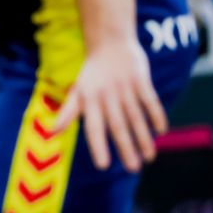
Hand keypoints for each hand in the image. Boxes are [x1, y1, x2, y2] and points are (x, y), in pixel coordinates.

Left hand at [51, 38, 167, 171]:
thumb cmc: (92, 74)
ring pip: (136, 117)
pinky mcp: (140, 80)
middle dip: (126, 148)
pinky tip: (161, 132)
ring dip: (143, 138)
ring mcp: (125, 88)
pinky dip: (156, 116)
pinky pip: (150, 101)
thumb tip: (52, 131)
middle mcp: (107, 96)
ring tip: (149, 157)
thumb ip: (67, 112)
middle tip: (133, 169)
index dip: (97, 146)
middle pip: (118, 126)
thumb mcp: (77, 91)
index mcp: (89, 101)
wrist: (109, 43)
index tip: (103, 166)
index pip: (93, 128)